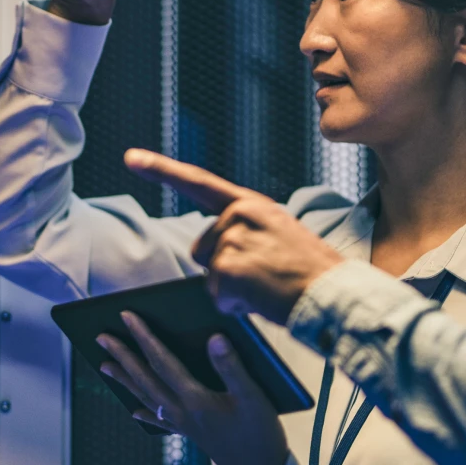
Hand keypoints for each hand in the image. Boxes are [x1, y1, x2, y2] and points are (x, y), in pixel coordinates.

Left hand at [97, 312, 289, 464]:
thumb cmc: (260, 433)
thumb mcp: (253, 396)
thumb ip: (231, 366)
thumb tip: (213, 337)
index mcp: (195, 398)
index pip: (162, 361)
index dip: (144, 337)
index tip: (127, 317)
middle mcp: (182, 411)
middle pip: (146, 378)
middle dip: (123, 356)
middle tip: (101, 338)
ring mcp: (183, 424)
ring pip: (147, 397)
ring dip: (125, 380)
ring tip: (106, 366)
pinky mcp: (190, 435)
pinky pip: (160, 421)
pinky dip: (146, 413)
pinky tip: (135, 412)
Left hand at [125, 149, 344, 323]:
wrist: (334, 294)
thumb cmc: (312, 272)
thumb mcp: (280, 234)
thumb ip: (247, 231)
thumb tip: (213, 252)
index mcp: (252, 204)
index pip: (200, 182)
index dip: (162, 170)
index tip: (131, 157)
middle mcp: (239, 215)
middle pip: (203, 249)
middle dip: (223, 269)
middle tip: (265, 276)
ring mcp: (232, 241)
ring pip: (210, 276)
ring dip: (232, 289)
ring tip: (268, 286)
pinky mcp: (228, 270)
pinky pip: (217, 297)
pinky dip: (236, 307)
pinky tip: (263, 299)